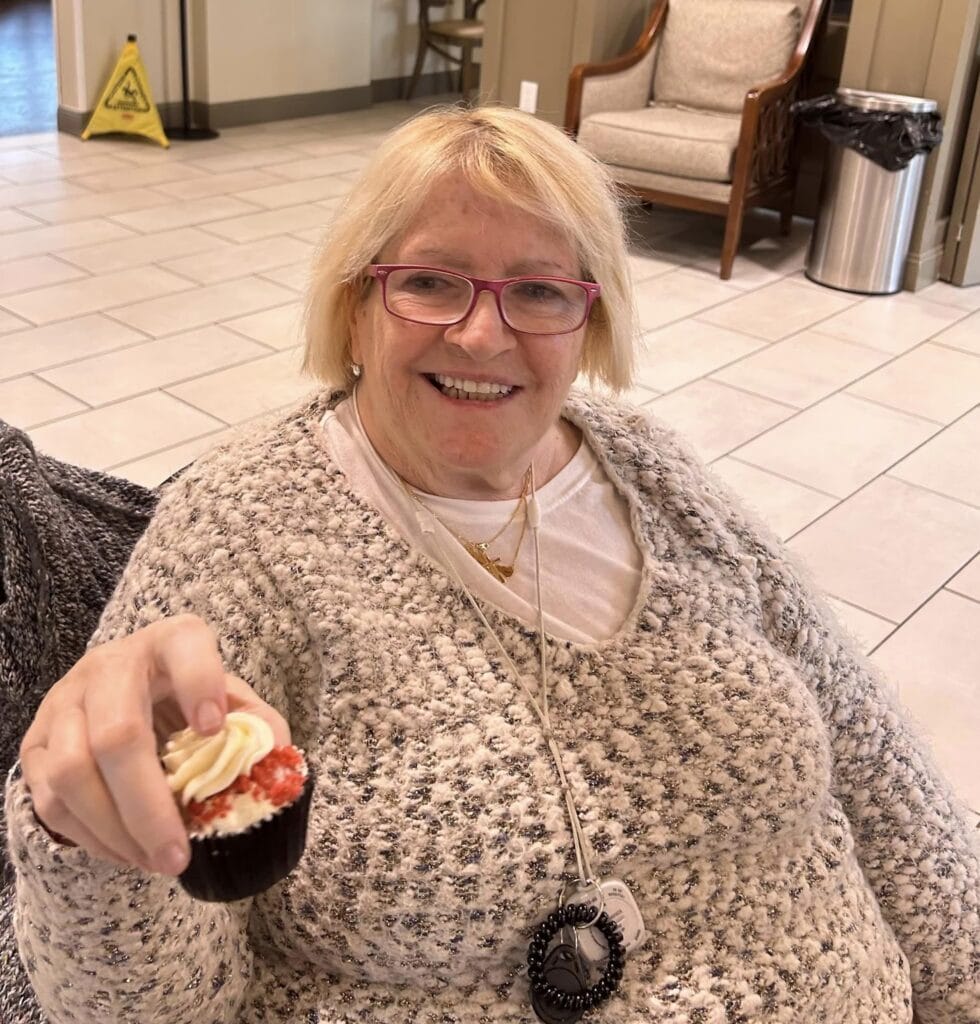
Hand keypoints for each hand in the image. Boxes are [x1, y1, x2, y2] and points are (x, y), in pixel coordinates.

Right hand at [19, 614, 290, 876]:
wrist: (129, 691)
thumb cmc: (189, 700)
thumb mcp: (232, 701)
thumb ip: (258, 728)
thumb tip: (273, 767)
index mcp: (171, 643)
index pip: (184, 645)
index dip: (199, 683)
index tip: (214, 727)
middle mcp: (110, 665)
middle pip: (117, 733)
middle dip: (148, 806)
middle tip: (179, 854)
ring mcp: (64, 703)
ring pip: (71, 773)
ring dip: (115, 831)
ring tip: (156, 862)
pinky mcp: (35, 743)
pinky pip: (49, 800)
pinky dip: (89, 837)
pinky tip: (127, 853)